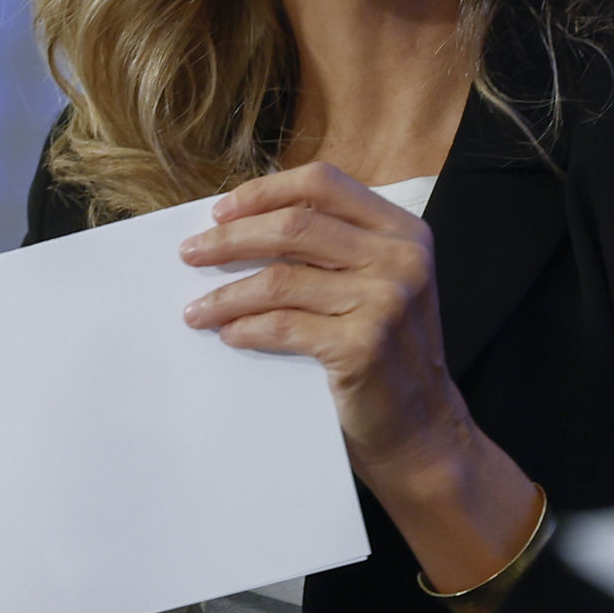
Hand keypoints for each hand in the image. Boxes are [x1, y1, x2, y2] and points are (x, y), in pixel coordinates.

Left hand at [178, 162, 536, 592]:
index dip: (265, 191)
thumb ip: (335, 248)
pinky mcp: (363, 345)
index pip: (323, 184)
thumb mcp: (379, 283)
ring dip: (226, 294)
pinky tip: (228, 334)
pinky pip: (283, 326)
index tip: (220, 210)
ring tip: (196, 309)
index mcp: (404, 230)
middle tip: (191, 254)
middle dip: (231, 238)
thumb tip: (241, 225)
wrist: (422, 428)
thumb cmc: (388, 353)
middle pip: (294, 226)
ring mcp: (386, 301)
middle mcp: (401, 258)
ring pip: (280, 279)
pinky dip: (246, 329)